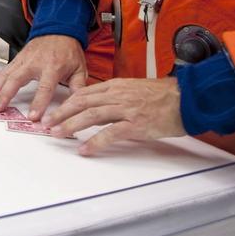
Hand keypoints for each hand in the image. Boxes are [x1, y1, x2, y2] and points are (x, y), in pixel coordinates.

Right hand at [0, 34, 86, 121]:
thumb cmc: (68, 51)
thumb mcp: (80, 68)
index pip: (44, 87)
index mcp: (52, 67)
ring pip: (5, 75)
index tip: (33, 117)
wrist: (58, 30)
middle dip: (5, 95)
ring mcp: (22, 60)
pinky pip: (2, 71)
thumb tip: (80, 106)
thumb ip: (78, 87)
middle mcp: (34, 63)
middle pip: (16, 80)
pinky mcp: (16, 59)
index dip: (38, 103)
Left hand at [44, 77, 184, 153]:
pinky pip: (110, 133)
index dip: (67, 102)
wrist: (187, 98)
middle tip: (47, 123)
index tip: (55, 110)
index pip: (84, 92)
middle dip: (62, 113)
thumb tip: (96, 106)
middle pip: (82, 102)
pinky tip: (85, 150)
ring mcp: (126, 109)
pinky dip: (95, 142)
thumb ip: (115, 95)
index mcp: (116, 85)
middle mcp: (118, 95)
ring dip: (71, 125)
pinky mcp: (136, 124)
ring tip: (58, 134)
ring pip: (91, 115)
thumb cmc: (163, 95)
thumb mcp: (134, 88)